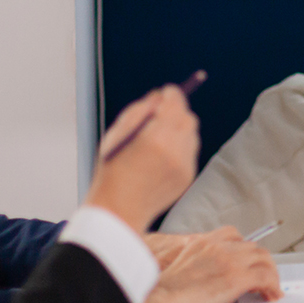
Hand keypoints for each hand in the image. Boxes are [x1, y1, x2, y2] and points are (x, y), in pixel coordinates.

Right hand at [85, 86, 199, 233]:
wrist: (118, 211)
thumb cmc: (112, 170)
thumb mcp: (117, 135)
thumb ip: (139, 110)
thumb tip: (159, 95)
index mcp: (156, 136)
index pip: (175, 103)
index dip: (171, 94)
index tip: (167, 92)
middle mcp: (175, 149)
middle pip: (188, 117)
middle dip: (177, 112)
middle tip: (163, 114)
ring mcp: (184, 164)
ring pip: (191, 135)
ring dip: (179, 131)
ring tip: (158, 141)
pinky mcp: (188, 176)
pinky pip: (189, 153)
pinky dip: (179, 149)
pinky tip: (160, 159)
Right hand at [139, 226, 281, 302]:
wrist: (157, 298)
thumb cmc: (161, 289)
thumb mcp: (178, 263)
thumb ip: (194, 260)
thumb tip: (200, 274)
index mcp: (203, 242)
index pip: (233, 235)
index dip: (244, 248)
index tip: (247, 260)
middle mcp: (219, 246)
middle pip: (252, 247)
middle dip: (260, 262)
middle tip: (263, 277)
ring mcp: (230, 260)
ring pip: (263, 259)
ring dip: (270, 273)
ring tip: (271, 288)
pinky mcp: (237, 278)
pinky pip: (265, 277)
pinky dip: (272, 284)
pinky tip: (271, 294)